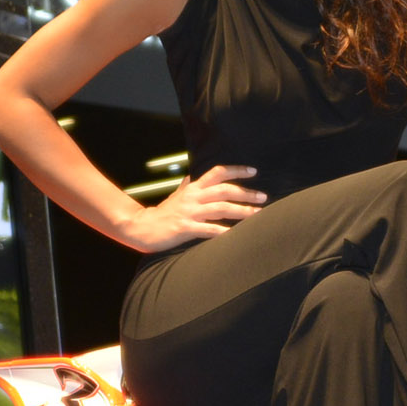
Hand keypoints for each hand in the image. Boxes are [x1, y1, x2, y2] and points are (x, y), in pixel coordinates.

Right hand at [125, 164, 261, 251]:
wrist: (143, 228)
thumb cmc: (163, 212)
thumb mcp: (177, 195)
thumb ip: (187, 186)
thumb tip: (193, 176)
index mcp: (193, 188)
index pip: (217, 173)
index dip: (236, 171)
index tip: (253, 172)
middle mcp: (193, 197)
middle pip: (224, 190)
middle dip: (245, 193)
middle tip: (263, 197)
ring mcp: (190, 212)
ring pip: (220, 208)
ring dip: (241, 211)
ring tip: (257, 214)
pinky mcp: (185, 228)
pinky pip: (208, 229)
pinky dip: (223, 231)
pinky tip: (236, 234)